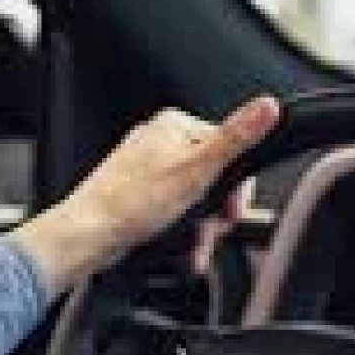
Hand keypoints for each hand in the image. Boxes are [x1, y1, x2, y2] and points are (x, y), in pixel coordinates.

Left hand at [12, 96, 280, 293]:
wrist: (88, 235)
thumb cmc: (131, 203)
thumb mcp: (198, 169)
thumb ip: (236, 138)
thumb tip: (267, 107)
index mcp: (175, 126)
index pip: (230, 150)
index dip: (236, 188)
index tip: (230, 211)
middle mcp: (160, 142)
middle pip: (213, 179)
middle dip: (215, 215)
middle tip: (207, 231)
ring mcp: (148, 170)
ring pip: (195, 201)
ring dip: (199, 230)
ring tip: (190, 245)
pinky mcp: (139, 196)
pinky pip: (173, 213)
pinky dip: (180, 233)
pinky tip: (176, 247)